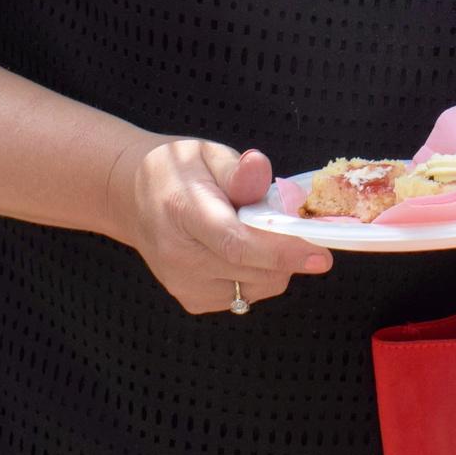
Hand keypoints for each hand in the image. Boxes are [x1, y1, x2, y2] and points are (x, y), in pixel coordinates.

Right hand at [108, 136, 330, 313]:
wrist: (133, 198)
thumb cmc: (177, 170)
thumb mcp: (206, 153)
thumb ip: (238, 168)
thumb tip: (260, 167)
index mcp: (184, 212)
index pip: (237, 243)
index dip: (282, 252)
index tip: (322, 256)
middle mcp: (180, 257)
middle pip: (255, 270)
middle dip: (288, 251)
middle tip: (287, 221)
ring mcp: (183, 284)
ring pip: (257, 287)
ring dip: (273, 264)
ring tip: (255, 232)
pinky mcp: (192, 301)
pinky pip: (245, 297)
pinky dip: (257, 276)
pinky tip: (240, 251)